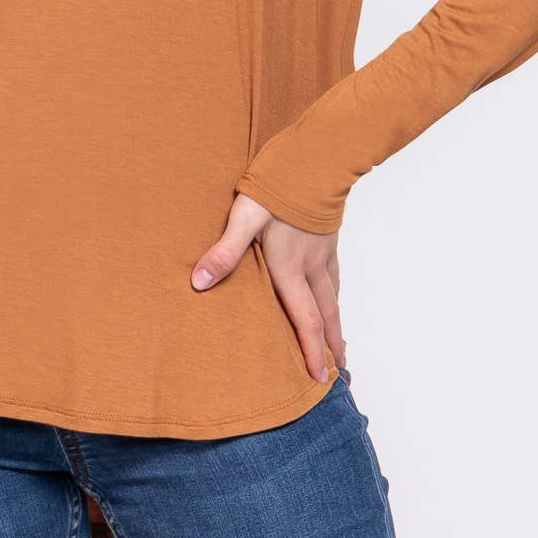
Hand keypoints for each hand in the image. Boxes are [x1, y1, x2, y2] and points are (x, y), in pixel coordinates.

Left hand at [190, 193, 345, 382]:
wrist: (315, 159)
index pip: (305, 320)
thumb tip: (198, 283)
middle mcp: (312, 265)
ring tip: (339, 342)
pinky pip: (334, 275)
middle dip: (330, 346)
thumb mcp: (244, 217)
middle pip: (326, 315)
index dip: (311, 351)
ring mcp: (323, 251)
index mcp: (291, 268)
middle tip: (338, 373)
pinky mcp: (327, 236)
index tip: (319, 378)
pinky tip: (332, 293)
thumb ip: (223, 251)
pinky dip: (335, 294)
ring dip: (336, 323)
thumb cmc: (278, 187)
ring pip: (333, 295)